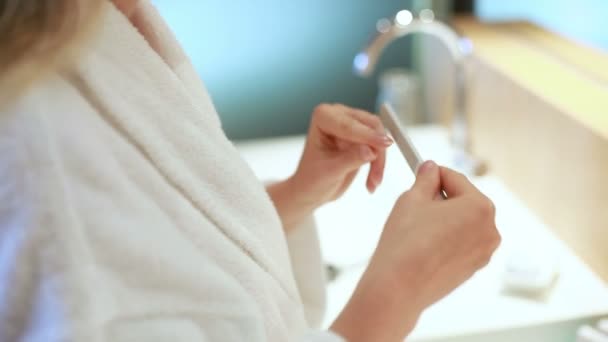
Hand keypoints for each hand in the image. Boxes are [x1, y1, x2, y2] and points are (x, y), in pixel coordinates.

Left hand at [268, 103, 391, 228]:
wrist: (312, 190)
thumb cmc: (312, 179)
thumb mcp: (330, 172)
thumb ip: (350, 159)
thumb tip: (370, 150)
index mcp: (323, 117)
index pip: (350, 124)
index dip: (368, 136)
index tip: (384, 145)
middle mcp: (338, 115)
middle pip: (370, 126)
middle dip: (376, 151)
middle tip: (376, 175)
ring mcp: (351, 124)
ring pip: (379, 136)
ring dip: (380, 160)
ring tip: (373, 182)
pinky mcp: (362, 136)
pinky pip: (379, 146)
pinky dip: (379, 163)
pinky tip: (372, 181)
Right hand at [331, 161, 500, 341]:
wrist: (398, 287)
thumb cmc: (405, 241)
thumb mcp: (412, 199)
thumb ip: (425, 179)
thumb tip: (431, 168)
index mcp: (480, 206)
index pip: (455, 178)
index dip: (433, 173)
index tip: (419, 171)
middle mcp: (490, 229)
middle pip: (463, 200)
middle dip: (440, 198)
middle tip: (414, 201)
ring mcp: (484, 252)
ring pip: (462, 222)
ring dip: (444, 218)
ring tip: (417, 226)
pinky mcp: (473, 269)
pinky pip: (460, 243)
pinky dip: (445, 238)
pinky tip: (423, 244)